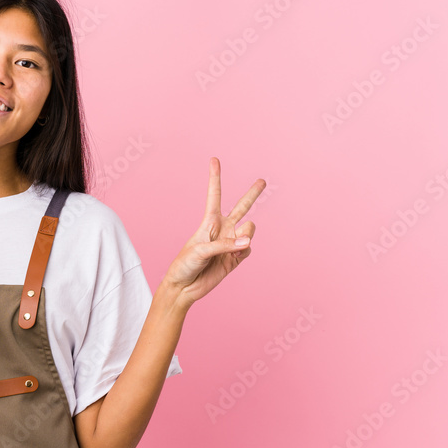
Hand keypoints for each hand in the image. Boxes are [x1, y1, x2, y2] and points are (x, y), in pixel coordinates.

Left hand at [163, 157, 264, 307]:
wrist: (185, 287)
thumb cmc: (185, 264)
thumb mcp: (200, 251)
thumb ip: (225, 245)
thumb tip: (248, 241)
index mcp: (209, 222)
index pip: (214, 195)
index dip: (215, 177)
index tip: (214, 159)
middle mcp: (222, 229)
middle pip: (242, 207)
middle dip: (252, 194)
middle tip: (262, 180)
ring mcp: (230, 243)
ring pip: (249, 229)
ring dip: (245, 234)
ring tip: (236, 244)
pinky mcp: (236, 258)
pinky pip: (248, 248)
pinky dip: (244, 250)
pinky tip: (236, 255)